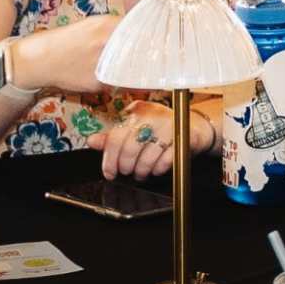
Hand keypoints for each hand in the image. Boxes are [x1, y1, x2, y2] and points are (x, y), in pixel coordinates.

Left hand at [96, 102, 211, 181]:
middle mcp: (152, 115)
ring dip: (141, 171)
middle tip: (127, 172)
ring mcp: (169, 125)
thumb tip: (91, 141)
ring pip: (146, 157)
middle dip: (126, 167)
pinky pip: (165, 161)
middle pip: (129, 148)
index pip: (115, 137)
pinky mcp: (183, 137)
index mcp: (137, 110)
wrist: (193, 127)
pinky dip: (158, 169)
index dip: (109, 159)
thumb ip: (113, 136)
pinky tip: (156, 169)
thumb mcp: (135, 129)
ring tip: (141, 173)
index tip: (109, 172)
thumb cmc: (160, 129)